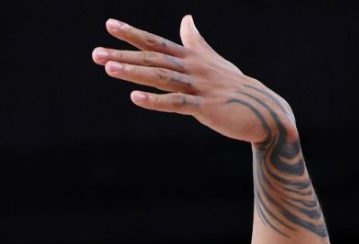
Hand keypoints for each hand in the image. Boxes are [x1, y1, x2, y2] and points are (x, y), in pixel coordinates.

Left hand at [92, 15, 295, 144]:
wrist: (263, 110)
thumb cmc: (234, 85)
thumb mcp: (212, 60)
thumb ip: (195, 41)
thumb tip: (186, 18)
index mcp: (190, 57)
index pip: (155, 42)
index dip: (132, 33)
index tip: (109, 24)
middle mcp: (192, 68)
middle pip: (152, 59)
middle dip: (122, 55)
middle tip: (95, 53)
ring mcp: (198, 86)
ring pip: (160, 77)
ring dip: (133, 72)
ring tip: (108, 68)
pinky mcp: (204, 107)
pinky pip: (176, 103)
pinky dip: (154, 101)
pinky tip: (134, 98)